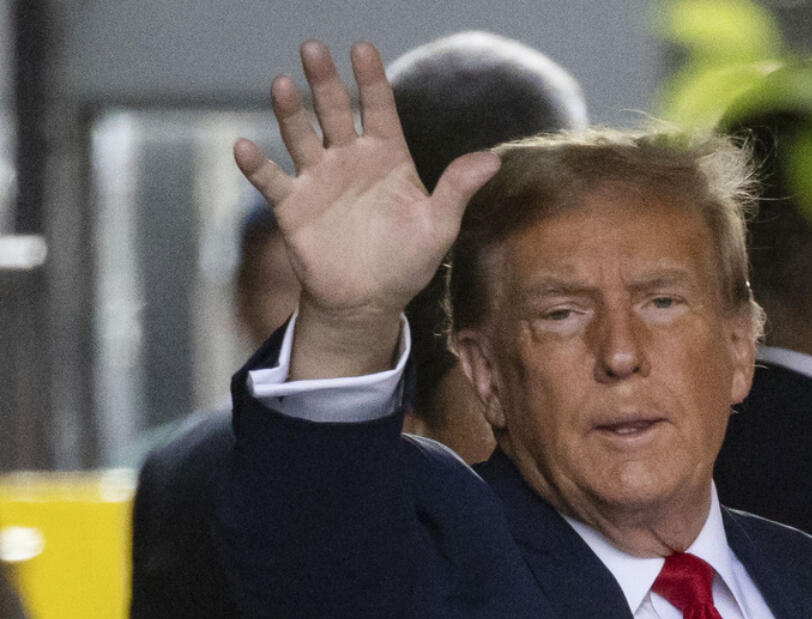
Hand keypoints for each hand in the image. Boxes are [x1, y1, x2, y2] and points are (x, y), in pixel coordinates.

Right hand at [234, 41, 499, 378]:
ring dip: (290, 112)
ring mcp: (318, 179)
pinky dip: (256, 165)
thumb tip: (492, 160)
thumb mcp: (438, 227)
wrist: (368, 302)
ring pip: (300, 135)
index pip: (379, 108)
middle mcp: (349, 159)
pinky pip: (271, 180)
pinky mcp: (293, 206)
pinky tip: (244, 148)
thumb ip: (457, 189)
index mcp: (387, 156)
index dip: (371, 80)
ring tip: (282, 85)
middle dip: (324, 81)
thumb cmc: (406, 262)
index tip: (362, 49)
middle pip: (334, 110)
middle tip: (313, 49)